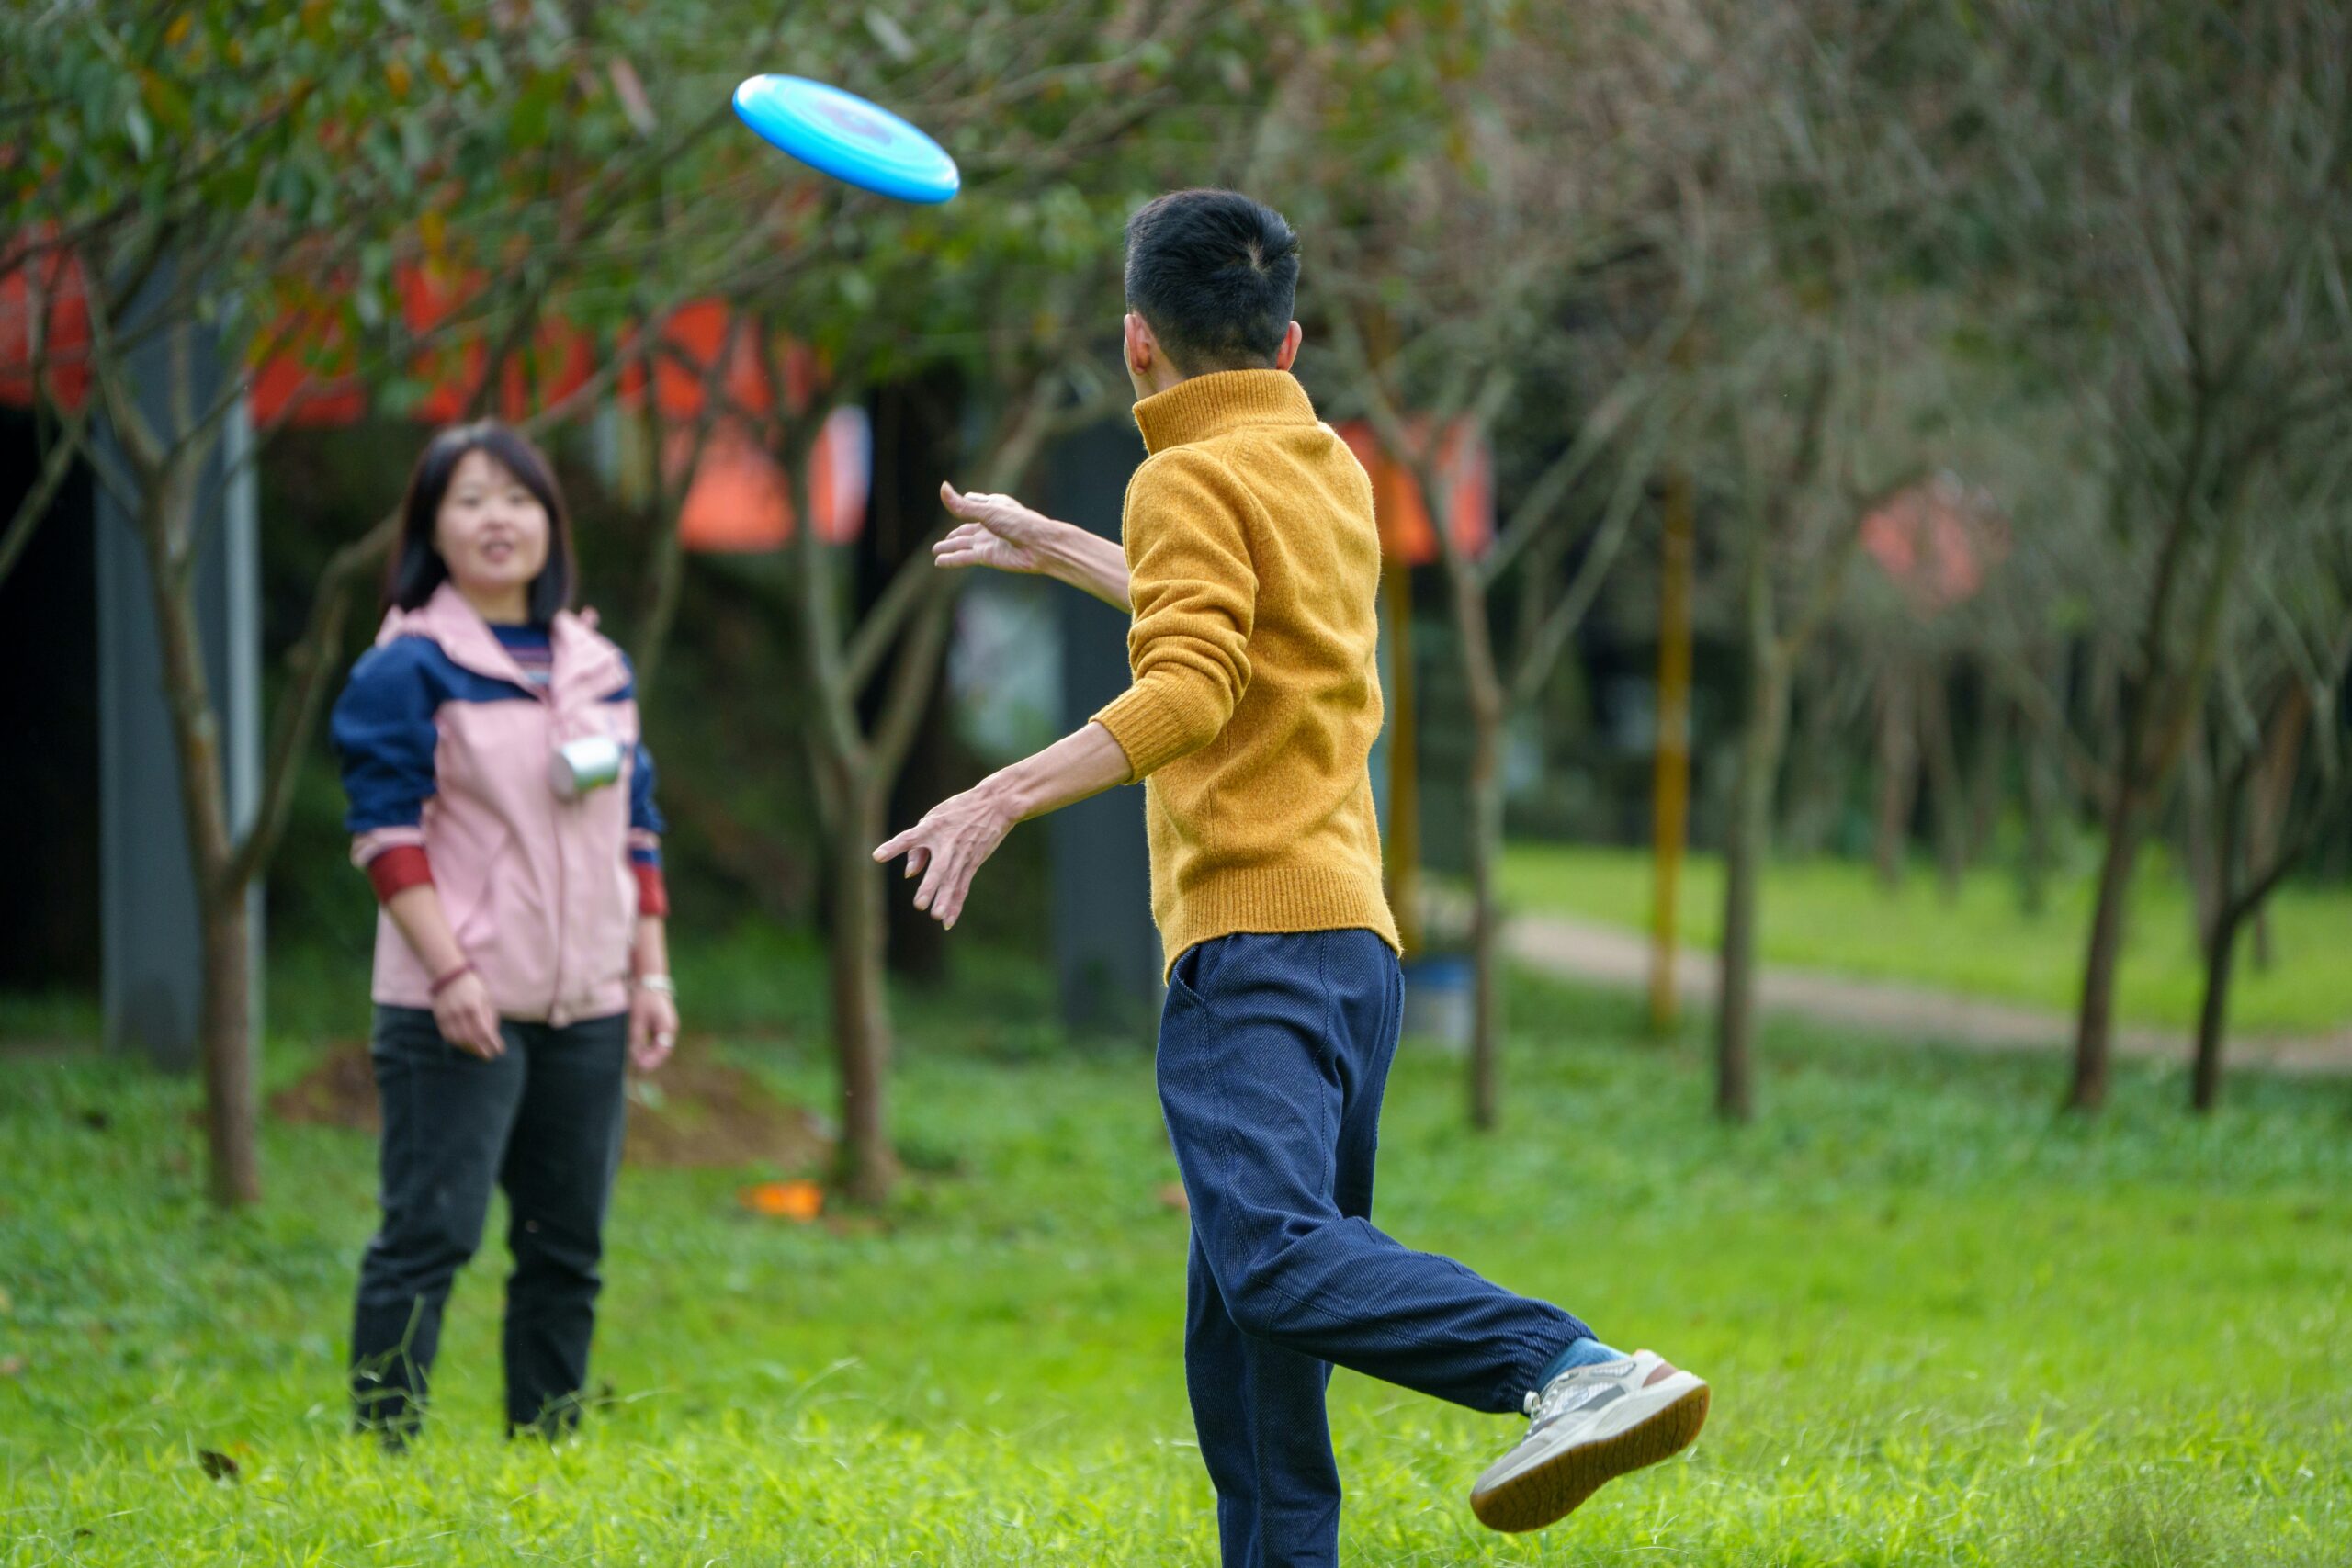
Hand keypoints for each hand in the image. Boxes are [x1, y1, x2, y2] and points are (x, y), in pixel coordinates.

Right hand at [432, 970, 504, 1060]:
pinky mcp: (439, 1017)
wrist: (449, 974)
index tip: (500, 1050)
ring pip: (458, 1040)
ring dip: (469, 1049)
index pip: (484, 1031)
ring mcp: (448, 1016)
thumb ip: (489, 1017)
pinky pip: (448, 1036)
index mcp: (474, 1006)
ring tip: (478, 1052)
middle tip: (489, 1056)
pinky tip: (466, 1045)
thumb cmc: (473, 986)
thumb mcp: (486, 998)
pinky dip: (458, 1043)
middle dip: (481, 1050)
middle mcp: (460, 1012)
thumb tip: (492, 1037)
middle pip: (471, 1039)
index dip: (492, 1044)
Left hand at [629, 982, 678, 1072]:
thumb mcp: (637, 1019)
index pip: (662, 1050)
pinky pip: (658, 1041)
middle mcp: (670, 1029)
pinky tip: (641, 1052)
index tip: (640, 1067)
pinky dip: (651, 1048)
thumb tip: (634, 1055)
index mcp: (667, 1027)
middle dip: (652, 1061)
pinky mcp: (662, 1025)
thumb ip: (636, 1038)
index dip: (652, 1061)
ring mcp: (667, 1027)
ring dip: (651, 1055)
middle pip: (663, 1051)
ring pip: (661, 1047)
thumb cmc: (643, 999)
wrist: (650, 981)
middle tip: (638, 1069)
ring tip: (638, 1062)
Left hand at [872, 781, 1015, 930]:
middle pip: (938, 868)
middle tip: (920, 904)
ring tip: (936, 916)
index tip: (877, 856)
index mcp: (932, 828)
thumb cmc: (957, 811)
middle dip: (930, 886)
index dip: (893, 847)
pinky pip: (962, 887)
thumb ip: (917, 847)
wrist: (995, 806)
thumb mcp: (934, 819)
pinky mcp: (972, 864)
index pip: (909, 839)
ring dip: (945, 900)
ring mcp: (962, 856)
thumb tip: (908, 875)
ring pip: (953, 882)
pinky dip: (955, 905)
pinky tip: (947, 922)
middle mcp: (947, 844)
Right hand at [934, 481, 1061, 576]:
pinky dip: (951, 559)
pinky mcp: (988, 557)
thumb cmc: (1019, 523)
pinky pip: (965, 557)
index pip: (976, 504)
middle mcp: (990, 525)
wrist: (1040, 546)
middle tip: (942, 539)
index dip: (967, 503)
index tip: (960, 501)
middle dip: (954, 534)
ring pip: (963, 544)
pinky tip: (940, 561)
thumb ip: (962, 505)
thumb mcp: (988, 511)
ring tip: (936, 550)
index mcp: (994, 507)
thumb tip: (942, 488)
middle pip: (967, 530)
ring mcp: (989, 542)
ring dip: (949, 547)